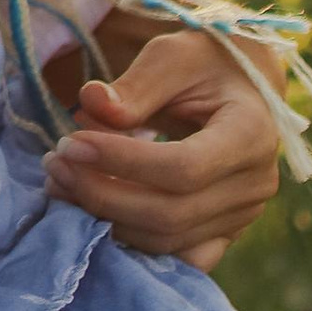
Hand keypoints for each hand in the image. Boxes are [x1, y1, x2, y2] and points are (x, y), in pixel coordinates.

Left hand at [42, 25, 283, 269]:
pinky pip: (175, 255)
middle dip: (102, 194)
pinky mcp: (225, 234)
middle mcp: (255, 185)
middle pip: (170, 213)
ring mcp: (243, 217)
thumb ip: (135, 85)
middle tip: (55, 163)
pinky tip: (92, 213)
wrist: (242, 88)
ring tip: (61, 183)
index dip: (121, 162)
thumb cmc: (206, 63)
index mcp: (251, 134)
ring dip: (106, 218)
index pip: (182, 167)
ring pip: (167, 240)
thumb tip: (90, 104)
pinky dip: (130, 241)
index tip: (71, 143)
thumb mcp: (173, 56)